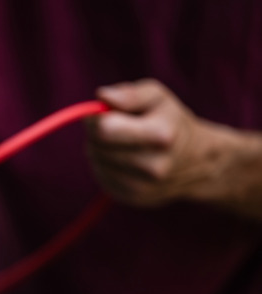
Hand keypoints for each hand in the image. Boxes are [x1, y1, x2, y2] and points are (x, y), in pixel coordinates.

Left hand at [87, 79, 215, 206]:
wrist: (197, 161)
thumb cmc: (170, 122)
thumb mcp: (157, 97)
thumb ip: (130, 94)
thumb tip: (102, 96)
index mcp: (161, 135)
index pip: (104, 129)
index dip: (95, 118)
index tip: (103, 113)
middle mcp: (154, 166)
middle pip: (96, 146)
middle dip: (98, 134)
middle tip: (115, 128)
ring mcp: (143, 187)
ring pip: (96, 162)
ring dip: (100, 150)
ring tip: (122, 144)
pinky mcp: (132, 199)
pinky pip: (102, 178)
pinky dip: (105, 166)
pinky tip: (123, 160)